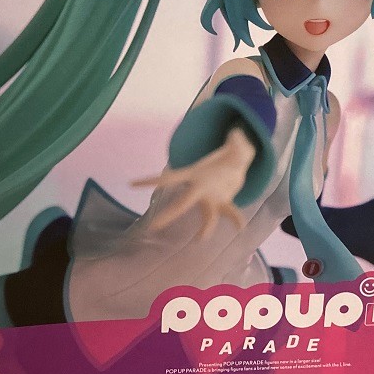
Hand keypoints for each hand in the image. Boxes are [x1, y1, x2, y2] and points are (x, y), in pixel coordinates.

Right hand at [133, 128, 253, 239]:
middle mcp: (200, 189)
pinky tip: (241, 226)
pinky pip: (229, 214)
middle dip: (168, 215)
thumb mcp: (232, 146)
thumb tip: (236, 133)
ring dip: (205, 228)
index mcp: (194, 174)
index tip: (131, 184)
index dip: (151, 180)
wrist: (237, 164)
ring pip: (206, 216)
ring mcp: (211, 198)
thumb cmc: (229, 154)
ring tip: (200, 239)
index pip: (170, 178)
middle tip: (152, 227)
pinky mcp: (223, 204)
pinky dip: (235, 219)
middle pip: (182, 204)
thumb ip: (236, 142)